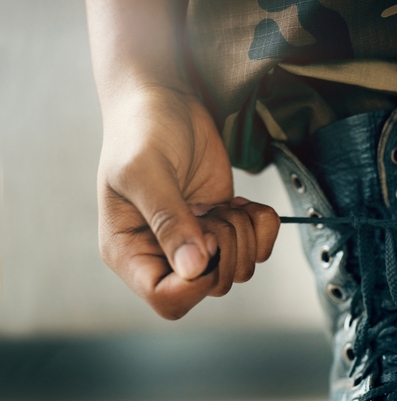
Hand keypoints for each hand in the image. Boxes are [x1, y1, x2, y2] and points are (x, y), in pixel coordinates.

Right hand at [96, 84, 279, 318]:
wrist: (166, 100)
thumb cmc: (141, 130)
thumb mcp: (146, 172)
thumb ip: (169, 221)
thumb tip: (192, 268)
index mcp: (129, 252)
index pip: (167, 300)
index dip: (197, 282)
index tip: (206, 239)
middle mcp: (163, 255)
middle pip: (213, 287)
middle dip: (226, 248)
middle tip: (213, 211)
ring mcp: (197, 242)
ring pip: (239, 269)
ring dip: (244, 234)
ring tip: (224, 203)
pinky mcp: (224, 226)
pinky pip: (260, 248)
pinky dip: (262, 226)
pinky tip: (242, 202)